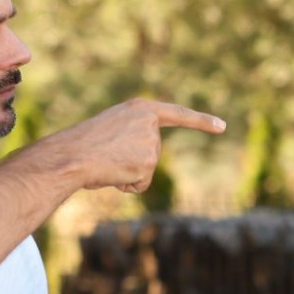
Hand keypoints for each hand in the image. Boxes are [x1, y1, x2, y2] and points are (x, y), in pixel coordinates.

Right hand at [43, 98, 223, 192]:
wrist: (70, 156)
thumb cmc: (80, 144)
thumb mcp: (110, 130)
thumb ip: (131, 137)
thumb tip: (141, 161)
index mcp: (141, 109)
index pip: (178, 115)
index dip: (202, 121)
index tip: (222, 126)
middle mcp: (150, 123)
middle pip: (153, 153)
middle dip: (133, 162)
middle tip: (107, 156)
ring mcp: (151, 143)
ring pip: (146, 170)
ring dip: (127, 173)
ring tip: (106, 163)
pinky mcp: (148, 164)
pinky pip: (141, 184)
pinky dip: (127, 185)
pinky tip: (112, 174)